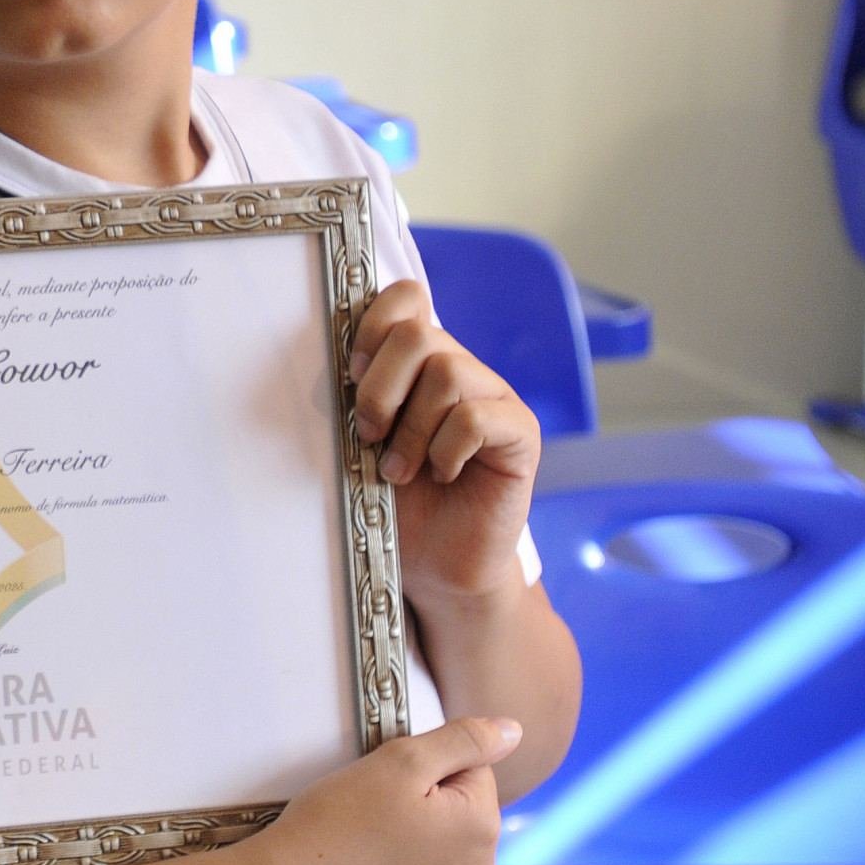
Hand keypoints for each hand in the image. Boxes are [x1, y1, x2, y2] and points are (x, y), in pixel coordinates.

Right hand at [246, 715, 516, 864]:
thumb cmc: (339, 826)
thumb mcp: (399, 762)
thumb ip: (464, 741)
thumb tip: (513, 732)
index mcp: (481, 827)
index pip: (471, 771)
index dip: (425, 767)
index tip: (387, 783)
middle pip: (461, 817)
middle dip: (428, 808)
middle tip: (372, 814)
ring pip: (445, 859)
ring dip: (419, 848)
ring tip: (367, 849)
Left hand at [350, 279, 538, 602]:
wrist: (435, 565)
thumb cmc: (394, 503)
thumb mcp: (361, 441)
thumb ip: (359, 395)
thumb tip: (344, 361)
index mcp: (418, 362)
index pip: (405, 298)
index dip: (372, 324)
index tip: (351, 374)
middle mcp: (460, 368)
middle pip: (418, 334)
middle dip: (381, 387)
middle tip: (369, 435)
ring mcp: (494, 398)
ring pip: (446, 373)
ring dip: (411, 429)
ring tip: (400, 470)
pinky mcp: (520, 433)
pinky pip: (476, 417)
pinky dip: (446, 449)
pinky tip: (443, 475)